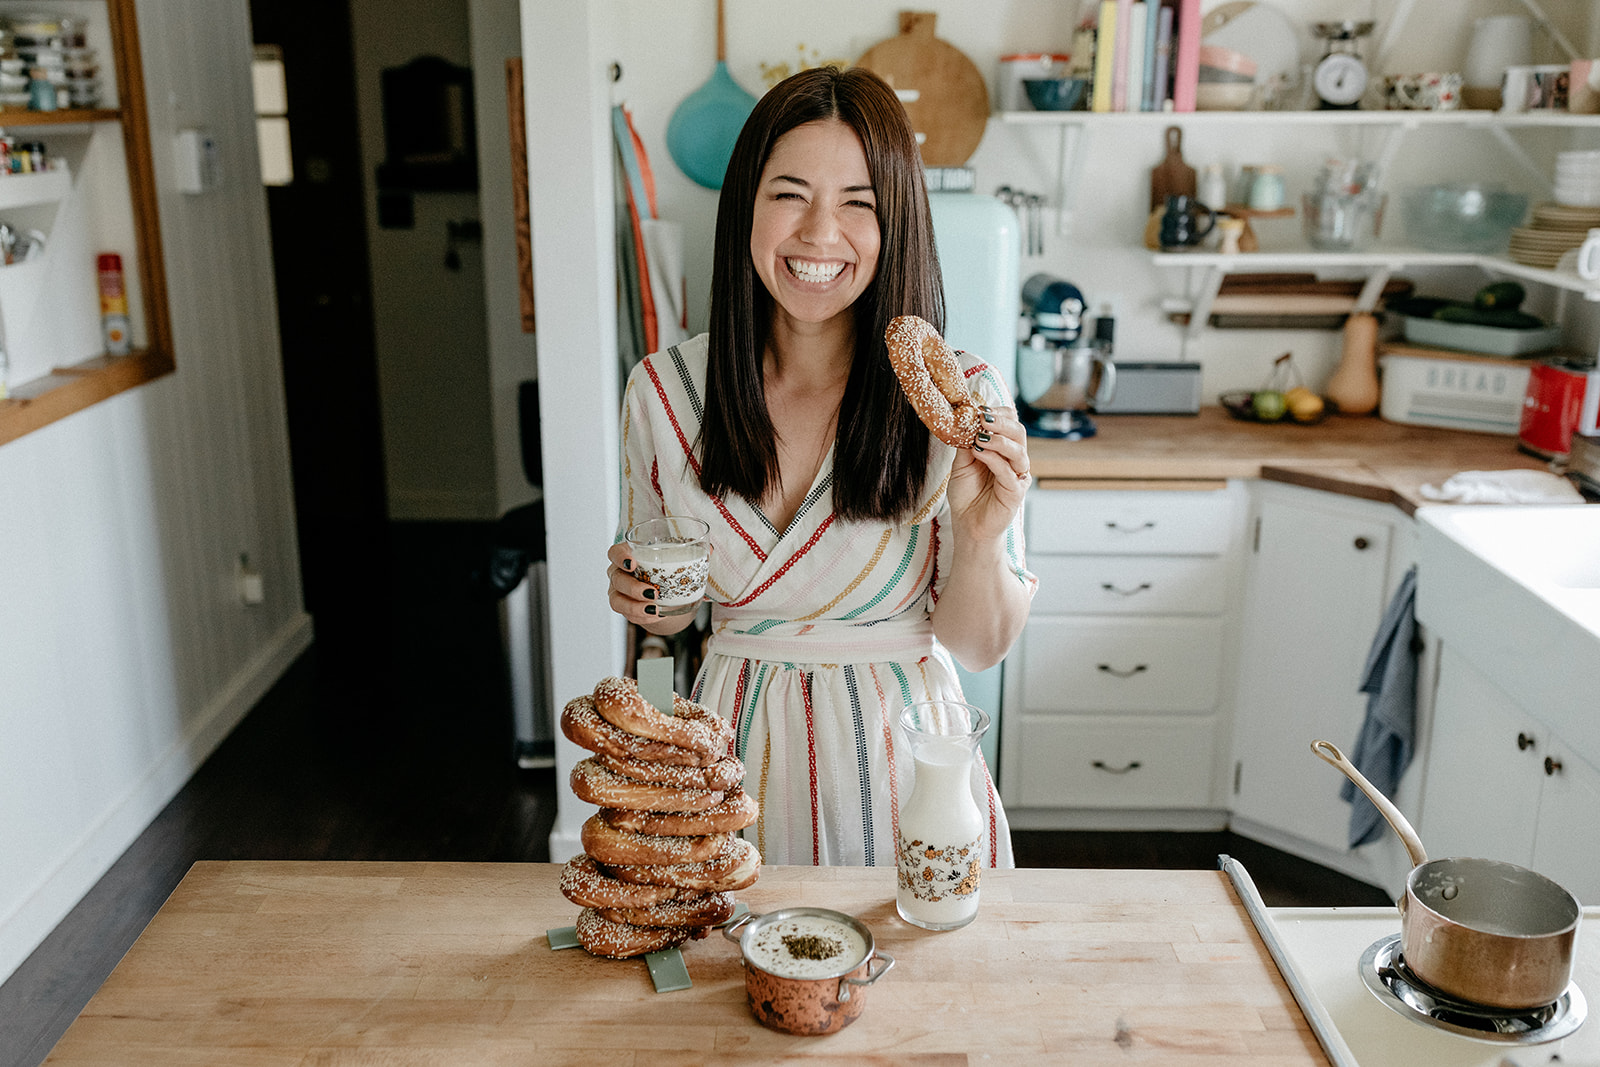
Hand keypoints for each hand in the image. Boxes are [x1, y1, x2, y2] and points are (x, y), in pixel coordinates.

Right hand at [606, 540, 700, 634]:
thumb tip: (708, 549)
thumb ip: (692, 551)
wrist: (671, 595)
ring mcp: (620, 593)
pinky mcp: (626, 609)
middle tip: (654, 592)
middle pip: (617, 579)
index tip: (633, 563)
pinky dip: (642, 618)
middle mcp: (620, 573)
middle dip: (632, 587)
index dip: (620, 557)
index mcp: (629, 555)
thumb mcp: (680, 559)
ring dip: (635, 607)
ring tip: (655, 610)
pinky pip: (628, 615)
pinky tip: (656, 617)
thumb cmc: (670, 570)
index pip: (615, 553)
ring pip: (617, 601)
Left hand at [947, 404, 1030, 540]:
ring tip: (980, 436)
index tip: (979, 409)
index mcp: (1004, 450)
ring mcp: (1017, 475)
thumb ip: (966, 444)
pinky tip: (979, 452)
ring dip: (999, 439)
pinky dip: (994, 459)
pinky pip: (1008, 471)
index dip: (999, 413)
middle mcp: (1014, 460)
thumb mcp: (962, 464)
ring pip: (1018, 450)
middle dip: (1001, 422)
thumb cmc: (967, 495)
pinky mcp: (1016, 492)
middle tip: (982, 417)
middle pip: (1019, 432)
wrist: (968, 525)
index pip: (1011, 424)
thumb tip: (966, 420)